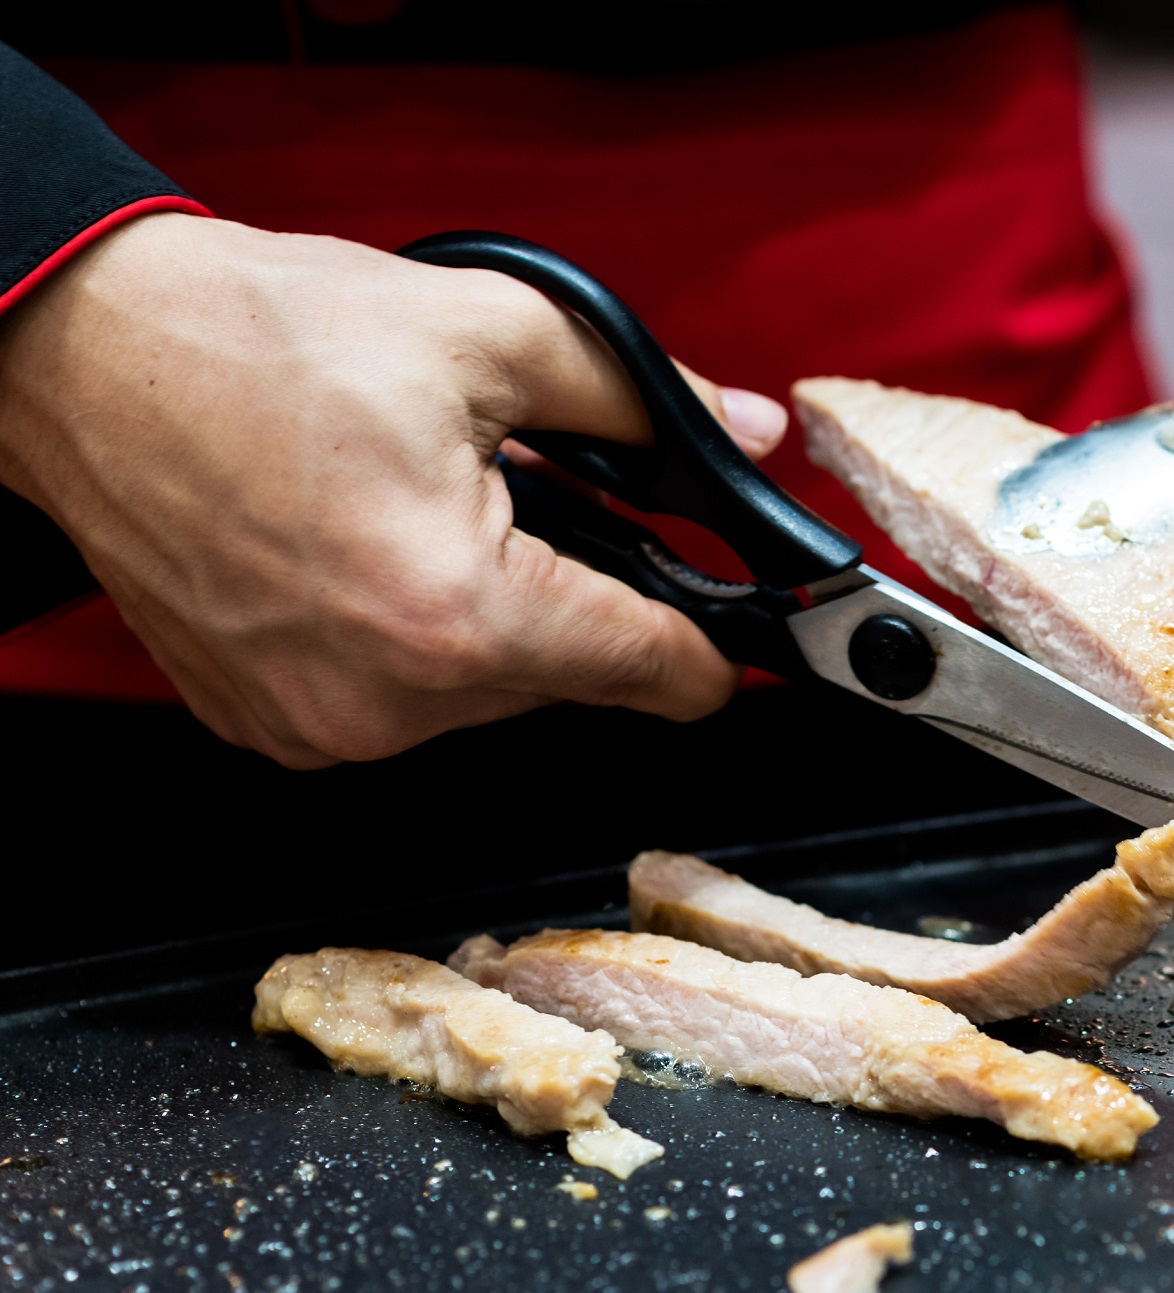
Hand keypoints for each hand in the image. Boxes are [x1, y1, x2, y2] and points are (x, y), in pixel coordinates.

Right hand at [0, 213, 789, 766]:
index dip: (712, 642)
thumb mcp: (492, 332)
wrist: (80, 356)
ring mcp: (323, 728)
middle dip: (577, 594)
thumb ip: (645, 398)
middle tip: (527, 501)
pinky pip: (401, 704)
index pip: (660, 676)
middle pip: (573, 680)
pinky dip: (412, 641)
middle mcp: (391, 701)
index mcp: (461, 614)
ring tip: (426, 511)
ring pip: (489, 694)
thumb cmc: (255, 339)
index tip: (729, 626)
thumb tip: (743, 432)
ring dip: (491, 617)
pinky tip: (369, 554)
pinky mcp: (272, 729)